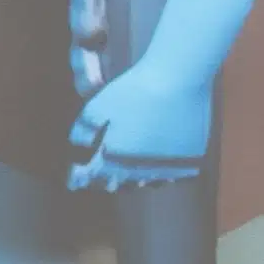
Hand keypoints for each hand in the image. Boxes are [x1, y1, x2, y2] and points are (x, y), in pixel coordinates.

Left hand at [71, 56, 206, 181]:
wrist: (179, 80)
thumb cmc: (136, 90)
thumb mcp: (99, 105)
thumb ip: (84, 128)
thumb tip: (77, 145)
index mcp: (115, 158)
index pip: (92, 175)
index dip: (80, 177)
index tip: (73, 180)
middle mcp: (141, 169)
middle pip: (119, 182)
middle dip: (106, 180)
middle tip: (100, 181)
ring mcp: (168, 167)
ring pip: (146, 182)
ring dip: (134, 180)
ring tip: (129, 178)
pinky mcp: (190, 160)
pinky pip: (172, 175)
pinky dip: (162, 174)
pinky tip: (159, 169)